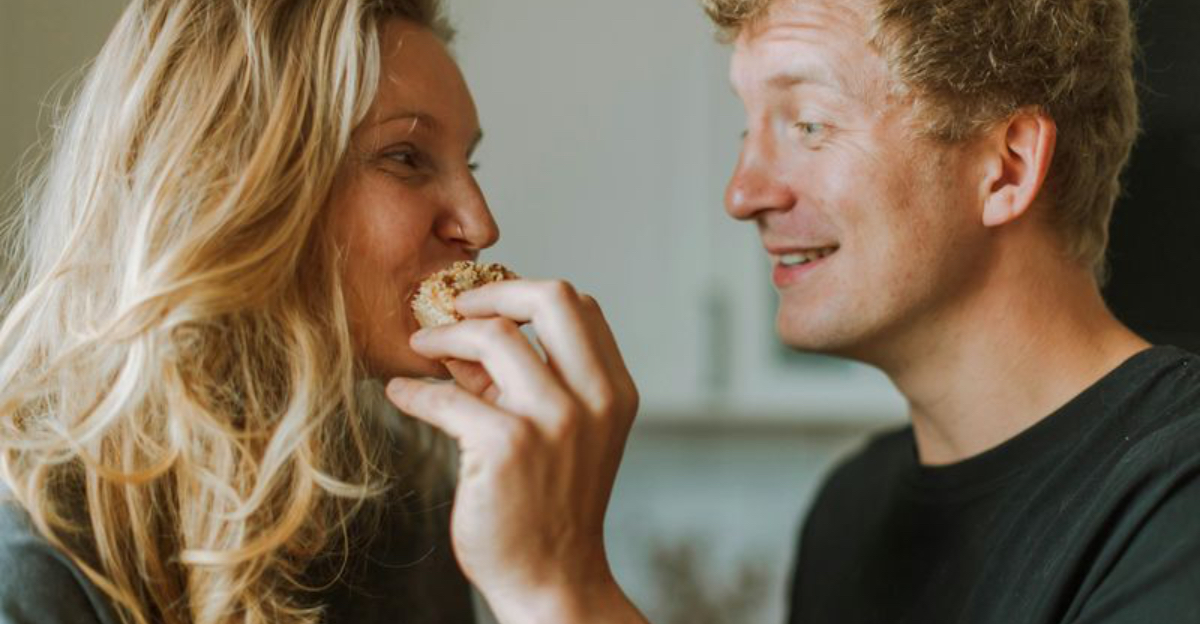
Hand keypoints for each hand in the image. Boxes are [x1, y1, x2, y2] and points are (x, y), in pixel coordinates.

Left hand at [385, 279, 641, 621]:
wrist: (552, 579)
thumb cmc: (551, 506)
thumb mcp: (560, 436)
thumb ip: (523, 382)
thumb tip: (469, 333)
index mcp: (613, 392)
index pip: (581, 307)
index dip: (529, 293)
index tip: (491, 306)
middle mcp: (592, 400)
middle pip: (552, 298)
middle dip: (495, 289)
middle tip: (456, 305)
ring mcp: (552, 421)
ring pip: (494, 333)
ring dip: (446, 334)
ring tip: (420, 344)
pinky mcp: (505, 446)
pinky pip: (446, 394)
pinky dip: (414, 391)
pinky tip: (401, 395)